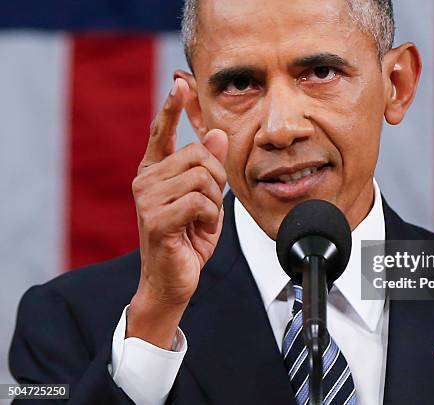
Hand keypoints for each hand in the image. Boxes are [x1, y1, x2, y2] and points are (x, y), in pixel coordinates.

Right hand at [127, 78, 227, 348]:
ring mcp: (148, 199)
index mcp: (155, 173)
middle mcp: (146, 181)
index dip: (172, 108)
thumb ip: (208, 168)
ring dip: (214, 201)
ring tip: (202, 219)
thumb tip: (216, 133)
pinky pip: (200, 202)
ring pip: (202, 178)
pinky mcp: (156, 219)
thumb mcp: (205, 199)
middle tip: (210, 205)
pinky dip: (210, 217)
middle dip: (216, 179)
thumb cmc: (188, 239)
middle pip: (197, 155)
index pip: (161, 133)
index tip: (180, 84)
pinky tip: (199, 230)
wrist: (173, 280)